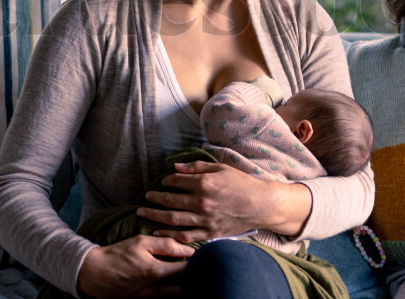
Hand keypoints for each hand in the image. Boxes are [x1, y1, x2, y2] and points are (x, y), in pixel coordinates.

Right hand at [76, 235, 193, 297]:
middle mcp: (156, 289)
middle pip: (185, 286)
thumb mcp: (141, 242)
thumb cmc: (118, 254)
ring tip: (185, 272)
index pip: (187, 270)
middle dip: (194, 276)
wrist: (94, 273)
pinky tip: (172, 281)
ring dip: (184, 284)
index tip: (200, 255)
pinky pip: (165, 298)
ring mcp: (150, 298)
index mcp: (157, 272)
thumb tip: (188, 249)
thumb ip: (166, 244)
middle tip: (196, 265)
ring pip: (176, 294)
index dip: (197, 262)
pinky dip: (172, 290)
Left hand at [137, 161, 311, 242]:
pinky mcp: (210, 233)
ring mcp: (205, 220)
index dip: (167, 181)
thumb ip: (197, 167)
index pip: (177, 182)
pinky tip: (158, 233)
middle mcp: (202, 202)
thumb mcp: (220, 168)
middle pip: (170, 201)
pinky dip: (170, 235)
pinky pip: (185, 236)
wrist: (261, 205)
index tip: (162, 182)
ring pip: (173, 220)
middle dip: (155, 199)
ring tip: (143, 214)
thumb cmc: (241, 183)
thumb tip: (176, 167)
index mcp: (205, 184)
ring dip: (155, 217)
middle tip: (145, 198)